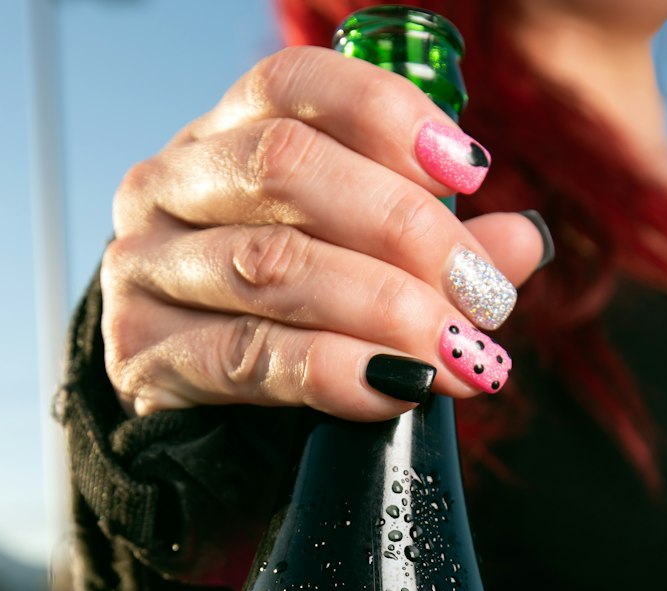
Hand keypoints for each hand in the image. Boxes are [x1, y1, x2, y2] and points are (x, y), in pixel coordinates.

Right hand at [101, 46, 547, 420]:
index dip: (384, 113)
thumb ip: (431, 250)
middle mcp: (168, 187)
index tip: (468, 171)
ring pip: (272, 265)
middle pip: (287, 170)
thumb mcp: (354, 271)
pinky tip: (395, 388)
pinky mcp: (144, 358)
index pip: (291, 86)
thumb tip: (522, 242)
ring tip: (458, 355)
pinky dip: (333, 371)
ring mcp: (145, 270)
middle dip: (406, 232)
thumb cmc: (280, 327)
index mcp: (220, 139)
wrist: (192, 428)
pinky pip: (248, 355)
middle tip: (482, 295)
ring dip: (385, 311)